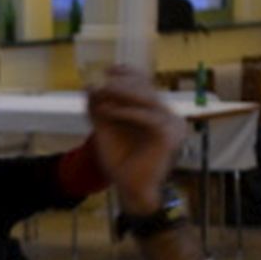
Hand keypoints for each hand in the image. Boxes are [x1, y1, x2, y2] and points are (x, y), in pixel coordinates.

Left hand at [88, 67, 185, 214]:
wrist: (130, 189)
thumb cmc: (120, 161)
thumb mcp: (105, 130)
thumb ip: (98, 109)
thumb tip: (89, 85)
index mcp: (155, 112)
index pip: (145, 84)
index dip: (128, 74)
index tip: (108, 70)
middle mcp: (166, 116)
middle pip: (146, 88)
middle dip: (122, 83)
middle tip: (102, 82)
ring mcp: (171, 124)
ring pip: (147, 99)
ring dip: (122, 93)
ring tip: (102, 92)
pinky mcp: (169, 135)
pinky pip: (147, 117)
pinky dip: (126, 112)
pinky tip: (108, 111)